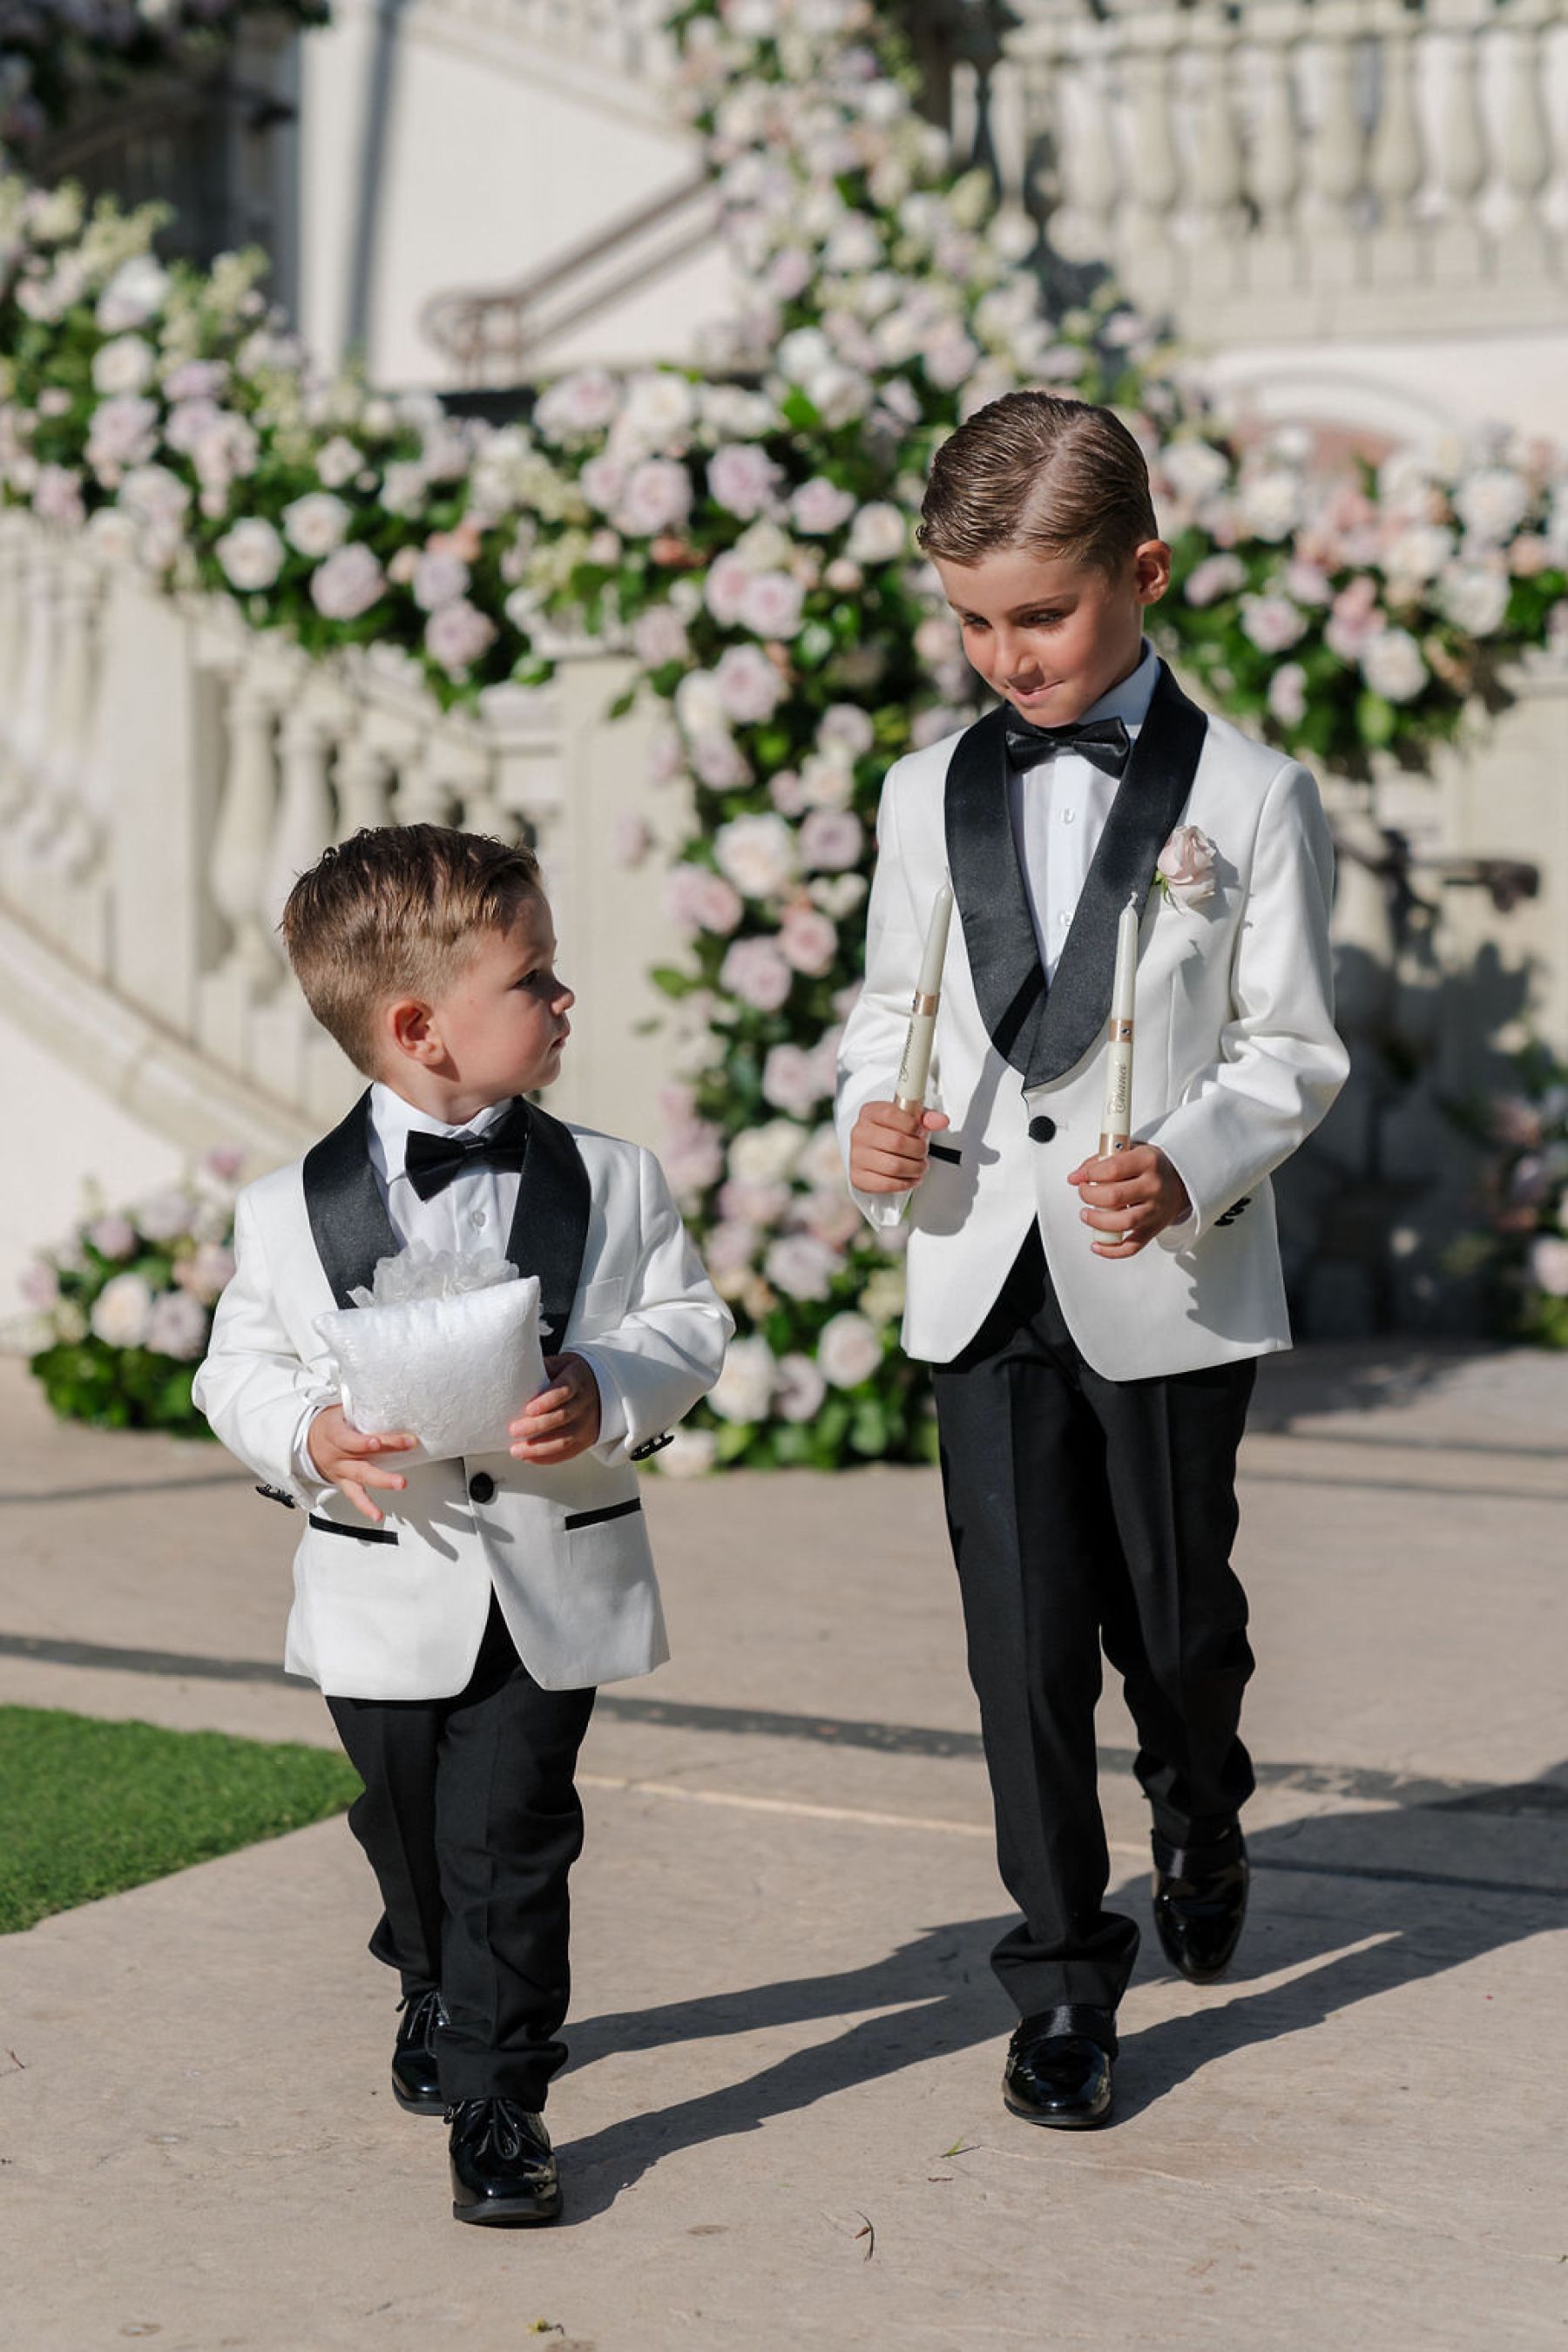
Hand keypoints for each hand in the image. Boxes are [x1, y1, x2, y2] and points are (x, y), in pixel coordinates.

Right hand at [306, 1404, 415, 1524]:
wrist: (305, 1442)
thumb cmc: (329, 1423)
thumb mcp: (339, 1410)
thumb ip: (360, 1406)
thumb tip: (386, 1391)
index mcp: (334, 1434)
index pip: (348, 1439)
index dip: (362, 1442)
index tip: (377, 1442)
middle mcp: (338, 1455)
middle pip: (361, 1461)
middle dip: (383, 1468)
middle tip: (402, 1476)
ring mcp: (341, 1470)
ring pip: (361, 1479)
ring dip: (382, 1482)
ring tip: (400, 1485)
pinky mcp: (343, 1482)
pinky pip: (354, 1496)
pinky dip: (366, 1507)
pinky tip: (378, 1515)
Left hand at [509, 1352, 601, 1463]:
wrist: (601, 1386)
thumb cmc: (572, 1374)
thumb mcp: (561, 1363)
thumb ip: (542, 1367)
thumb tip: (515, 1370)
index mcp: (577, 1380)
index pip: (564, 1391)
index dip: (546, 1401)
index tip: (528, 1409)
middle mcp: (585, 1403)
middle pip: (562, 1417)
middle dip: (536, 1426)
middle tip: (514, 1430)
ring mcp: (587, 1423)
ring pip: (565, 1439)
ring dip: (539, 1447)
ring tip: (517, 1450)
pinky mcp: (586, 1439)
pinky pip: (567, 1453)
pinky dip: (547, 1458)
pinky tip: (529, 1457)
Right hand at [848, 1100, 950, 1194]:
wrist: (874, 1149)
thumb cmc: (892, 1132)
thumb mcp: (908, 1119)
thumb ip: (926, 1117)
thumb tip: (940, 1121)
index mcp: (870, 1112)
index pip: (892, 1115)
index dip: (913, 1126)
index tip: (919, 1132)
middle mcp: (860, 1133)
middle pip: (897, 1143)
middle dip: (918, 1150)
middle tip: (923, 1152)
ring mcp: (857, 1156)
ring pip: (894, 1166)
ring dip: (915, 1169)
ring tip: (920, 1166)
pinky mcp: (858, 1177)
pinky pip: (886, 1184)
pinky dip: (904, 1183)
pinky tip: (911, 1178)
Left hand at [1067, 1145, 1190, 1259]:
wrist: (1181, 1181)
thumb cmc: (1150, 1167)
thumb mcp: (1130, 1152)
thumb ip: (1101, 1161)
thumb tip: (1075, 1177)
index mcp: (1147, 1161)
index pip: (1113, 1169)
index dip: (1090, 1174)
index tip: (1079, 1177)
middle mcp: (1153, 1187)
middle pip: (1115, 1196)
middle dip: (1090, 1196)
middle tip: (1083, 1193)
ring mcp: (1155, 1210)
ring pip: (1123, 1222)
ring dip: (1097, 1221)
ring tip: (1086, 1215)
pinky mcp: (1154, 1229)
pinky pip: (1132, 1246)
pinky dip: (1112, 1250)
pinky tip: (1097, 1244)